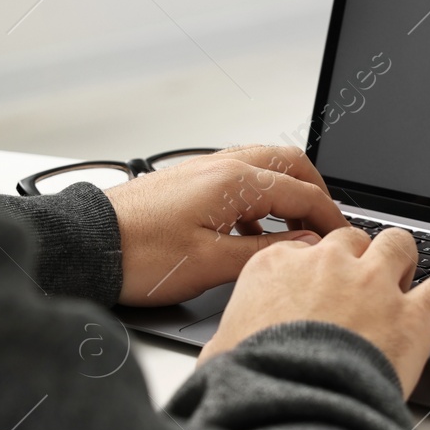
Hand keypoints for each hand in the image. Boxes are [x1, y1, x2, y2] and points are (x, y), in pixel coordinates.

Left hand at [105, 145, 348, 305]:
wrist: (86, 246)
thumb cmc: (138, 255)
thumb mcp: (212, 264)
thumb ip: (266, 252)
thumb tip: (304, 245)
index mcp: (234, 182)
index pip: (302, 193)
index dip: (329, 218)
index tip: (343, 239)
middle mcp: (221, 166)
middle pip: (289, 164)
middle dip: (316, 192)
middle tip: (328, 225)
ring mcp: (203, 171)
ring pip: (264, 167)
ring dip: (288, 192)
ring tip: (295, 230)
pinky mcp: (188, 182)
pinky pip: (239, 178)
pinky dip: (260, 198)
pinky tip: (253, 231)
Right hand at [199, 227, 429, 394]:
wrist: (292, 405)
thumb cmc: (251, 382)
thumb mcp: (221, 354)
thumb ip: (229, 341)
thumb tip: (218, 358)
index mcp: (276, 266)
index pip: (304, 249)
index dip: (316, 271)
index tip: (319, 291)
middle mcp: (327, 264)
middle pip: (352, 239)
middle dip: (359, 261)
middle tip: (361, 292)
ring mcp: (373, 284)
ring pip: (400, 244)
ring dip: (402, 264)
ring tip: (402, 290)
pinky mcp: (411, 314)